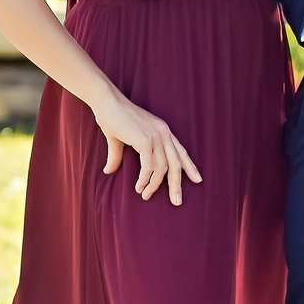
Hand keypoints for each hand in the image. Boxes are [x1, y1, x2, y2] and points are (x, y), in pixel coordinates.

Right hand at [93, 90, 201, 204]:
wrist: (105, 101)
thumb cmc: (111, 117)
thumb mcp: (119, 139)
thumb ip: (118, 156)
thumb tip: (108, 171)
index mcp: (163, 131)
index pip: (181, 151)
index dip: (190, 167)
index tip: (197, 180)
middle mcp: (164, 133)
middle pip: (176, 164)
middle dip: (177, 184)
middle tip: (177, 201)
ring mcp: (156, 136)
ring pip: (162, 168)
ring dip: (155, 185)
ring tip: (145, 195)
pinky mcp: (145, 140)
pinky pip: (149, 166)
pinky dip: (145, 179)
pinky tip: (139, 187)